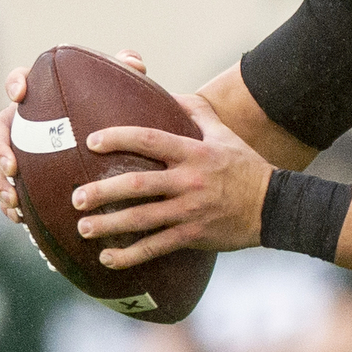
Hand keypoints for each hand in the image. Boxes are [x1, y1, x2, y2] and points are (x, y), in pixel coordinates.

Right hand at [0, 48, 149, 226]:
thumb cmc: (116, 112)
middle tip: (11, 166)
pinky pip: (9, 191)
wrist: (116, 146)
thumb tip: (134, 62)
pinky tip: (20, 219)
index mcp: (41, 97)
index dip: (15, 82)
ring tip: (13, 201)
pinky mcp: (26, 178)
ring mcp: (21, 151)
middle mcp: (24, 123)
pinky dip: (11, 205)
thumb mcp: (124, 94)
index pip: (20, 80)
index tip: (19, 93)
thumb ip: (127, 74)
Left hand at [70, 84, 269, 269]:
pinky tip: (108, 259)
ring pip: (142, 219)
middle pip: (137, 185)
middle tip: (75, 197)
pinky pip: (157, 247)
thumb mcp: (224, 135)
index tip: (92, 142)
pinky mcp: (194, 235)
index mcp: (194, 153)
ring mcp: (191, 210)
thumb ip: (196, 113)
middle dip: (101, 191)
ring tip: (82, 227)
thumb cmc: (247, 167)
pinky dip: (131, 255)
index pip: (150, 140)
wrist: (276, 206)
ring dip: (109, 224)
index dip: (118, 138)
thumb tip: (169, 93)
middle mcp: (190, 182)